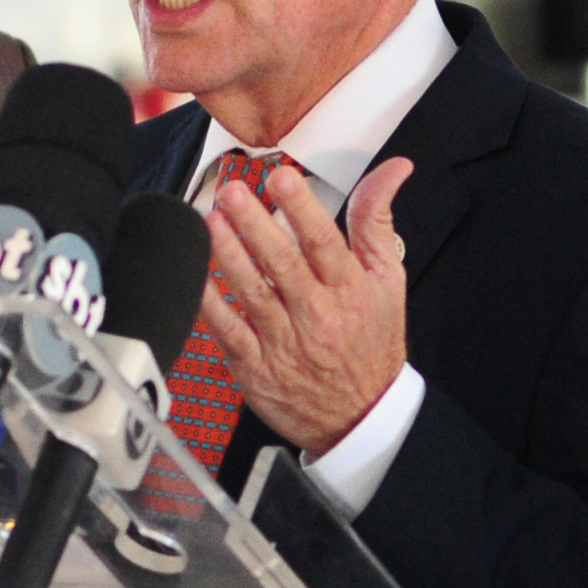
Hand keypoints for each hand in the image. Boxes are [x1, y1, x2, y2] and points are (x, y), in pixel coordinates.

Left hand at [199, 158, 413, 455]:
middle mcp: (316, 315)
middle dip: (255, 224)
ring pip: (252, 293)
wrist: (361, 417)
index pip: (325, 243)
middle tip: (233, 191)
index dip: (303, 208)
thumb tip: (393, 170)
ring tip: (211, 221)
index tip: (281, 178)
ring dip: (228, 255)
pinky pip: (227, 331)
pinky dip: (209, 305)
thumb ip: (377, 220)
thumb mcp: (387, 280)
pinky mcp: (255, 366)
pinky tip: (194, 276)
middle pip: (283, 264)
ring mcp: (283, 343)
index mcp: (349, 290)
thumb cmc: (371, 342)